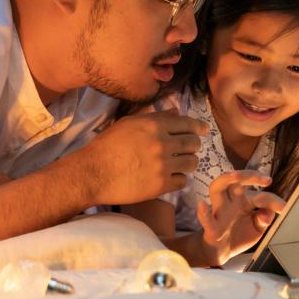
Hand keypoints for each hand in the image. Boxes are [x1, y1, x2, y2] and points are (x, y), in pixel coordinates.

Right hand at [81, 109, 207, 204]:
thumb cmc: (108, 145)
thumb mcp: (129, 124)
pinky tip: (171, 177)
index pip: (187, 123)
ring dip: (188, 162)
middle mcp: (162, 144)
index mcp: (155, 126)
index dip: (199, 127)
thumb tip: (175, 112)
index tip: (204, 130)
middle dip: (194, 145)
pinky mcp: (160, 185)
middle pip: (193, 143)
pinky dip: (179, 179)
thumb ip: (155, 117)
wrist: (94, 173)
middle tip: (189, 148)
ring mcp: (163, 165)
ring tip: (181, 163)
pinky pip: (182, 181)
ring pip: (191, 163)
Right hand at [196, 171, 284, 266]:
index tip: (284, 208)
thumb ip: (264, 220)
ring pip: (217, 188)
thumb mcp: (257, 228)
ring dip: (225, 179)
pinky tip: (202, 205)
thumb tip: (268, 214)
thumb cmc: (240, 234)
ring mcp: (220, 211)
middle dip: (249, 175)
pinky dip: (203, 212)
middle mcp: (232, 201)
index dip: (273, 201)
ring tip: (234, 175)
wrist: (222, 252)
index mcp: (245, 201)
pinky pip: (206, 218)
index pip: (261, 196)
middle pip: (236, 180)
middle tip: (265, 179)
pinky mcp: (211, 226)